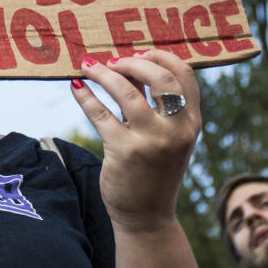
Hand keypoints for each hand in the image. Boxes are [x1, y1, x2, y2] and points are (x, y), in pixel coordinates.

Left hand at [71, 50, 200, 231]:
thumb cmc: (154, 169)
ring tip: (88, 66)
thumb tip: (129, 65)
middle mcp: (176, 130)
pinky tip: (76, 86)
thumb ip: (152, 104)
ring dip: (103, 73)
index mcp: (191, 122)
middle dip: (133, 61)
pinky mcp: (123, 151)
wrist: (147, 216)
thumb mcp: (165, 136)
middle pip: (160, 77)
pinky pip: (100, 113)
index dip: (162, 56)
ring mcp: (151, 141)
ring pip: (125, 91)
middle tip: (112, 60)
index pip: (184, 75)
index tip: (140, 51)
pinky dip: (85, 95)